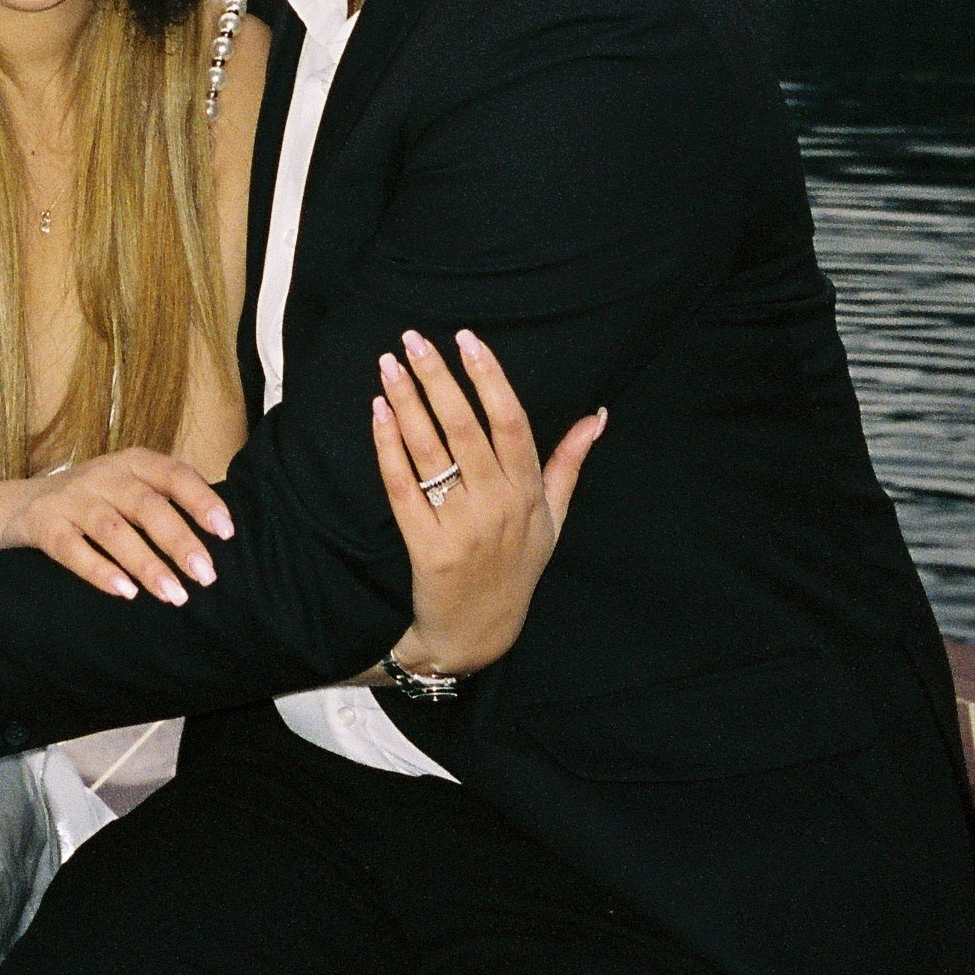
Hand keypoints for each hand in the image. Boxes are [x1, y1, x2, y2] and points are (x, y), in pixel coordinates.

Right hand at [0, 450, 233, 606]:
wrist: (16, 506)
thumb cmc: (91, 502)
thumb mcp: (126, 488)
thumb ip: (163, 501)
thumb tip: (217, 537)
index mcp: (131, 462)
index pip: (173, 474)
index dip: (202, 500)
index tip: (227, 532)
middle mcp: (102, 475)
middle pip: (147, 505)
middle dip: (179, 541)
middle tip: (206, 576)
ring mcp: (70, 499)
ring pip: (113, 529)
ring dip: (146, 563)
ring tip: (174, 595)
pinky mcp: (42, 524)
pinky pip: (71, 549)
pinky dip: (99, 571)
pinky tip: (125, 593)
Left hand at [373, 329, 604, 681]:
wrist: (478, 636)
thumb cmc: (517, 569)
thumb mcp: (554, 519)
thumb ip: (568, 463)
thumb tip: (597, 416)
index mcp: (528, 493)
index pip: (511, 422)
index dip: (490, 377)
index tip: (467, 339)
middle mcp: (498, 506)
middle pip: (465, 428)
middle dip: (438, 378)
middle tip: (413, 338)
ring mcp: (462, 528)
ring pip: (431, 452)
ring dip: (407, 403)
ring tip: (388, 364)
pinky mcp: (426, 549)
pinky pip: (402, 488)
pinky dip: (388, 448)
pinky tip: (377, 413)